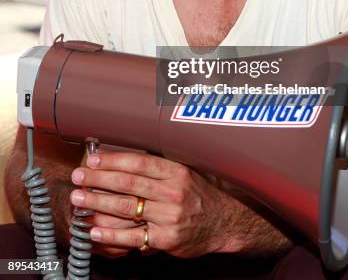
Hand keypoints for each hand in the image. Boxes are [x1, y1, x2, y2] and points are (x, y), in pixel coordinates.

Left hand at [70, 151, 232, 257]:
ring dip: (98, 203)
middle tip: (78, 177)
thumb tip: (125, 155)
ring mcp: (169, 217)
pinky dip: (110, 234)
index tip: (92, 160)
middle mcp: (172, 192)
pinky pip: (132, 237)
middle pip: (128, 184)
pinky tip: (94, 229)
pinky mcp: (165, 239)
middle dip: (98, 180)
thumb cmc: (198, 194)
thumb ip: (159, 165)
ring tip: (79, 200)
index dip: (113, 160)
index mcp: (176, 171)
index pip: (139, 162)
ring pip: (126, 208)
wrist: (222, 223)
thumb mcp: (185, 171)